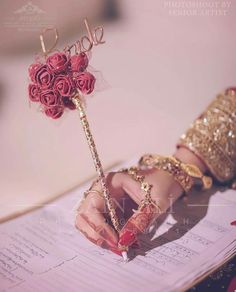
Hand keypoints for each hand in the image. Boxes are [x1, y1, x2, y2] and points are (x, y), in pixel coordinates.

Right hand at [75, 148, 205, 254]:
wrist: (168, 179)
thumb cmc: (160, 185)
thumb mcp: (154, 203)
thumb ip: (139, 221)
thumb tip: (124, 242)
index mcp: (109, 182)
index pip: (92, 206)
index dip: (100, 226)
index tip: (116, 241)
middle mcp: (101, 190)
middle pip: (84, 216)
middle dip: (96, 234)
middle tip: (115, 248)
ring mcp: (103, 200)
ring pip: (88, 222)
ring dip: (100, 237)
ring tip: (119, 247)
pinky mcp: (108, 209)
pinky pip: (100, 225)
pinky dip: (107, 236)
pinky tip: (121, 242)